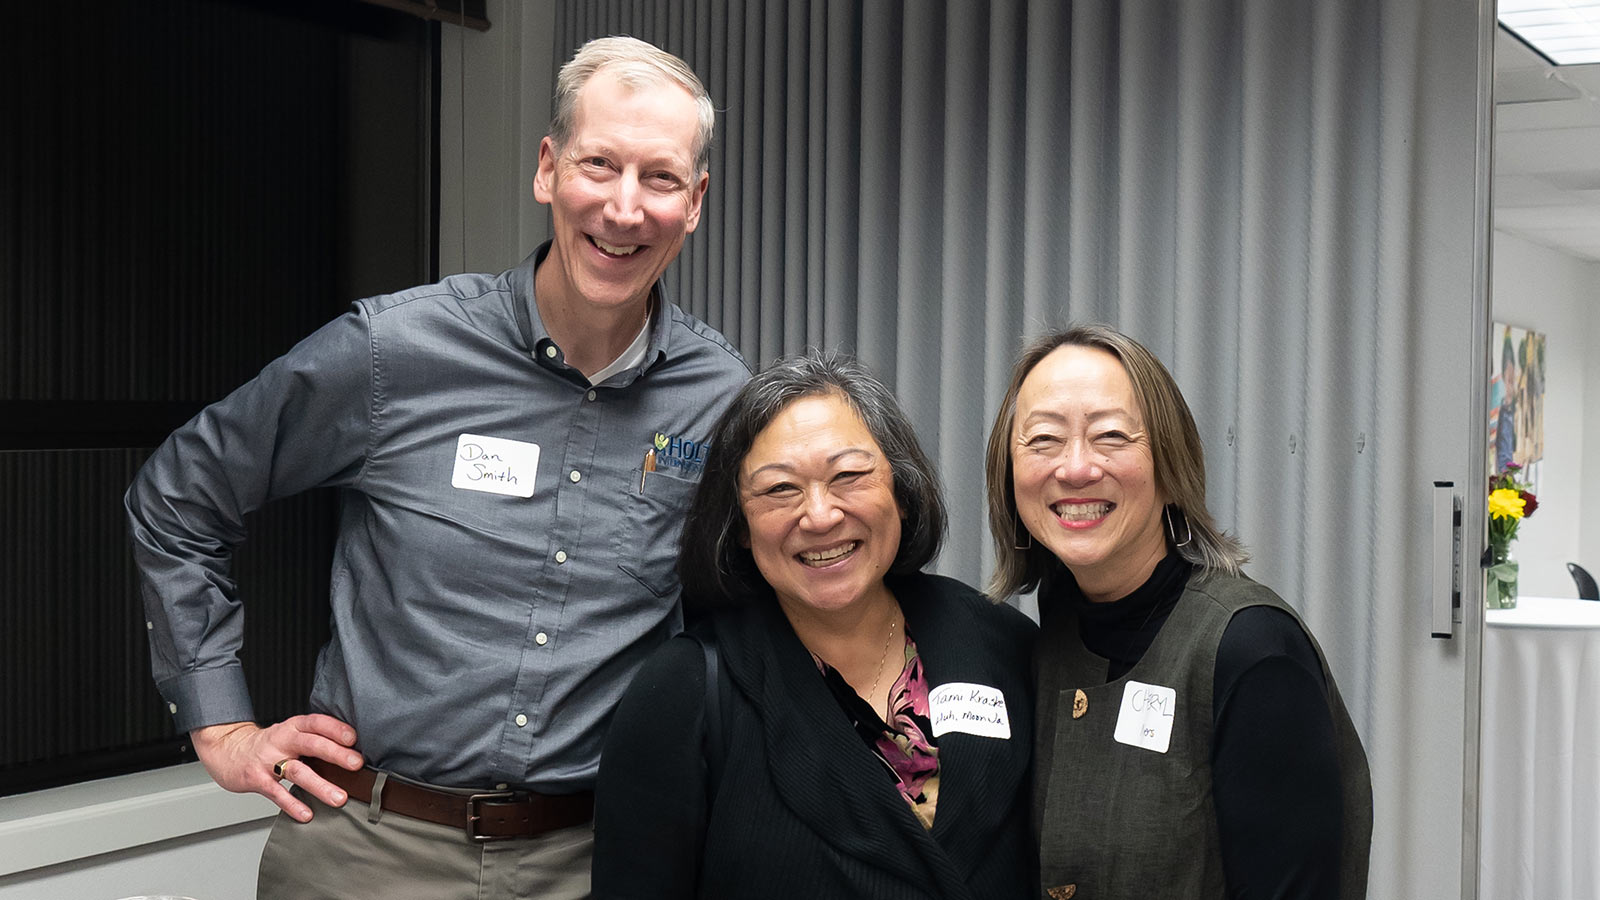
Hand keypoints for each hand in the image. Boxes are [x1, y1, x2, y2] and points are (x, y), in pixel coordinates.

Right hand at [190, 715, 363, 821]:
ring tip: (339, 798)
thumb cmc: (267, 745)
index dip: (335, 728)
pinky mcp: (256, 779)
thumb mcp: (290, 734)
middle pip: (311, 744)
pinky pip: (276, 793)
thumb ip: (315, 740)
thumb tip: (352, 753)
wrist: (226, 750)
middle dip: (335, 754)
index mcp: (293, 727)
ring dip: (320, 785)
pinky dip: (292, 804)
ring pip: (297, 771)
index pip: (316, 723)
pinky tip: (307, 814)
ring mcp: (267, 760)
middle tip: (356, 764)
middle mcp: (281, 741)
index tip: (354, 738)